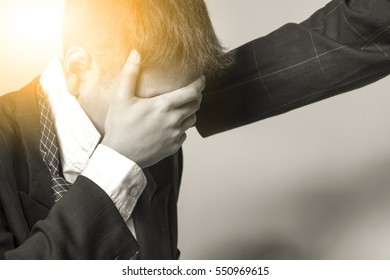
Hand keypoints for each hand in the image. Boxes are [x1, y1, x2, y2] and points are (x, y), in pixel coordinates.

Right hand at [101, 50, 203, 167]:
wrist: (120, 156)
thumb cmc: (119, 127)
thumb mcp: (121, 98)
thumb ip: (130, 74)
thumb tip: (135, 53)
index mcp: (164, 106)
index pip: (192, 92)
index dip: (199, 84)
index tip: (201, 79)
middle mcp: (174, 120)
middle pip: (195, 105)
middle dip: (196, 96)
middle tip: (191, 92)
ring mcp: (175, 135)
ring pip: (192, 120)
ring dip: (190, 112)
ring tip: (181, 108)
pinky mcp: (173, 147)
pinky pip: (184, 135)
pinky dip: (181, 128)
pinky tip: (171, 126)